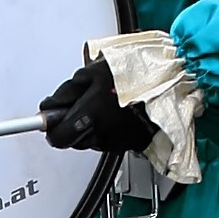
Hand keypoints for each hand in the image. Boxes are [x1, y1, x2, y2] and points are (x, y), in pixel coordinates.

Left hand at [39, 56, 154, 154]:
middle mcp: (100, 134)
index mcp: (89, 116)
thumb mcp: (94, 72)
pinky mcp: (126, 145)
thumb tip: (50, 104)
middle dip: (70, 124)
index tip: (48, 119)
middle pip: (70, 141)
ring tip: (104, 103)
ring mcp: (114, 142)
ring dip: (89, 126)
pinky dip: (106, 129)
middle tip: (80, 104)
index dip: (51, 126)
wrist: (171, 85)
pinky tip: (116, 112)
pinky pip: (106, 140)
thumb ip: (67, 91)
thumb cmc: (136, 75)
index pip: (56, 137)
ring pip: (89, 140)